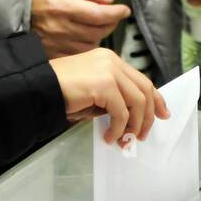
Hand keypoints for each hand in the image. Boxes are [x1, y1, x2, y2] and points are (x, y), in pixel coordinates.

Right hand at [31, 0, 129, 56]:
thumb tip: (109, 1)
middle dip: (110, 24)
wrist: (15, 5)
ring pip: (89, 46)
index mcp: (63, 6)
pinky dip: (87, 47)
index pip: (98, 14)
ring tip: (100, 25)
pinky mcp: (51, 53)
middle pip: (96, 32)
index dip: (115, 13)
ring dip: (100, 36)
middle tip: (113, 16)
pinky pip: (77, 55)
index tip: (125, 9)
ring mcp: (55, 43)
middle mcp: (59, 27)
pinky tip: (87, 37)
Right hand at [49, 47, 168, 144]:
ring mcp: (108, 70)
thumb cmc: (59, 92)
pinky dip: (119, 128)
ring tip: (124, 140)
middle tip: (141, 136)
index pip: (141, 79)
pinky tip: (108, 136)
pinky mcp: (103, 84)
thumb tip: (131, 119)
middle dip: (148, 116)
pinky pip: (121, 112)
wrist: (37, 88)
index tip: (163, 114)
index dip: (156, 99)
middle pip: (145, 89)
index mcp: (110, 60)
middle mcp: (112, 61)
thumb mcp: (92, 94)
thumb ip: (113, 99)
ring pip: (138, 102)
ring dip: (134, 126)